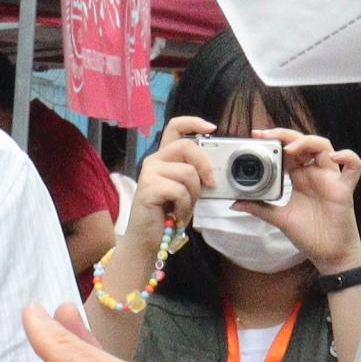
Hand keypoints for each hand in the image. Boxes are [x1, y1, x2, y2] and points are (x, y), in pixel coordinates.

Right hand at [126, 117, 214, 244]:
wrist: (146, 239)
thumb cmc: (167, 215)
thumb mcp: (185, 190)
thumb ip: (194, 175)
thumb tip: (214, 171)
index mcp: (164, 157)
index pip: (175, 127)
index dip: (194, 122)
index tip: (212, 128)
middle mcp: (154, 160)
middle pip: (187, 146)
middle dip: (205, 166)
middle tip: (210, 184)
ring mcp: (149, 172)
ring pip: (188, 172)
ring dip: (194, 195)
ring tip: (185, 208)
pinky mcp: (148, 187)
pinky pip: (180, 191)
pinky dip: (185, 207)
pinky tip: (177, 216)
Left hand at [259, 133, 360, 271]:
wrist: (328, 255)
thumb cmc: (309, 235)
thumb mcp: (279, 219)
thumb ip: (260, 208)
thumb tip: (235, 202)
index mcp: (300, 178)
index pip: (288, 151)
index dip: (275, 141)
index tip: (257, 137)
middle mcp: (315, 174)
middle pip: (304, 143)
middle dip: (286, 135)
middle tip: (267, 135)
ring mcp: (331, 179)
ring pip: (325, 147)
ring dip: (308, 142)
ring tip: (291, 148)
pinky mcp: (345, 189)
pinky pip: (354, 167)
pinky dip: (348, 157)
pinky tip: (334, 157)